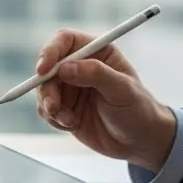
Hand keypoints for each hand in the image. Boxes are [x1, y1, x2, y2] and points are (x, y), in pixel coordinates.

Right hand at [35, 29, 176, 171]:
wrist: (139, 142)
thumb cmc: (138, 110)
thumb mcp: (122, 90)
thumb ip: (95, 74)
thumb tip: (65, 68)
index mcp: (97, 52)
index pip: (65, 41)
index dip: (50, 51)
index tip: (43, 70)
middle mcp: (80, 67)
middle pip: (48, 67)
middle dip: (47, 87)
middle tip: (53, 106)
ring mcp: (71, 88)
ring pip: (44, 90)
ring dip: (50, 106)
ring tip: (69, 120)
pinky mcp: (65, 108)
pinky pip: (45, 109)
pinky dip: (53, 119)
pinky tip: (72, 125)